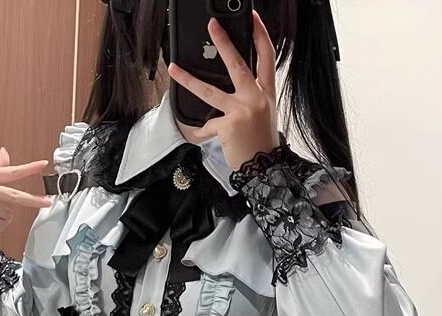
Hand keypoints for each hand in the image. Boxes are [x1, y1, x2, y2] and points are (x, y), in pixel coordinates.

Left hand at [167, 10, 279, 170]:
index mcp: (266, 92)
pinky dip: (201, 130)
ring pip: (209, 90)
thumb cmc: (262, 143)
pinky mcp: (228, 125)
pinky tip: (200, 133)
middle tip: (212, 26)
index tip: (252, 19)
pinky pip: (207, 124)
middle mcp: (255, 98)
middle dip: (223, 43)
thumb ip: (252, 96)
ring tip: (174, 69)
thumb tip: (234, 83)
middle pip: (237, 64)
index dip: (260, 35)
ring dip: (188, 79)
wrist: (265, 170)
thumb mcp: (265, 114)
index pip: (267, 56)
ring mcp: (241, 111)